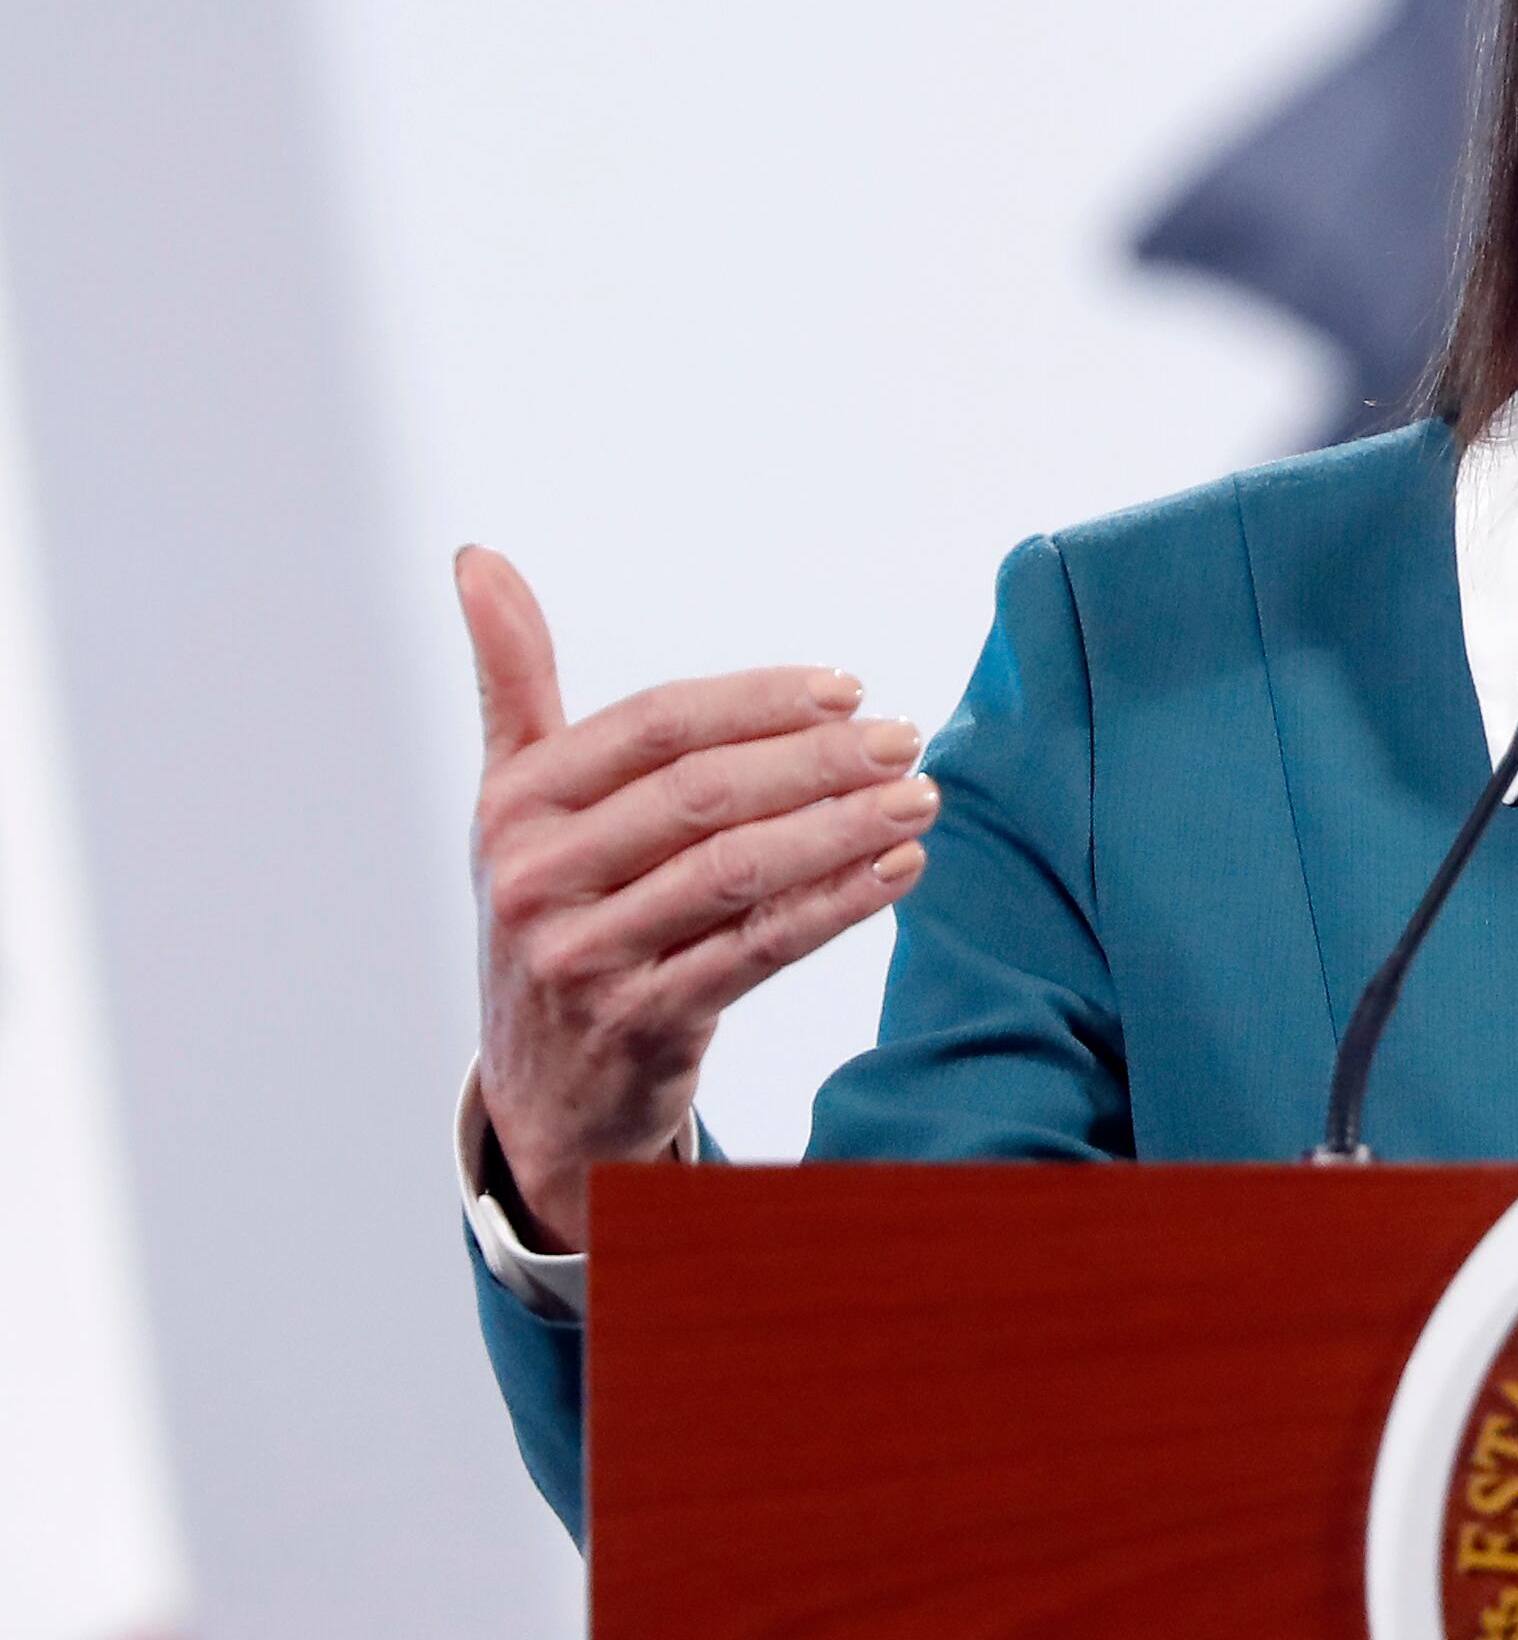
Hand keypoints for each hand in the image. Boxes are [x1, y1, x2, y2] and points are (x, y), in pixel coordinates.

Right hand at [460, 546, 935, 1248]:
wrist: (543, 1081)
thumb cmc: (553, 906)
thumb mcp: (514, 798)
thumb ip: (513, 680)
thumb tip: (477, 558)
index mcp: (515, 804)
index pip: (655, 727)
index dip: (758, 700)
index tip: (848, 687)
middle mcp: (537, 878)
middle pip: (703, 796)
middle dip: (816, 761)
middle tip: (903, 740)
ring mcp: (586, 956)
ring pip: (739, 872)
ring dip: (843, 828)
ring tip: (919, 797)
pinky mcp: (643, 1022)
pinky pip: (760, 950)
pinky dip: (838, 904)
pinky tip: (898, 870)